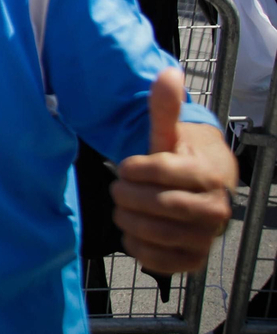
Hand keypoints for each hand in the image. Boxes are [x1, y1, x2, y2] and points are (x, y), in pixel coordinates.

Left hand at [112, 68, 236, 273]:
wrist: (201, 192)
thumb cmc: (179, 159)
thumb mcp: (169, 133)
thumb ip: (165, 108)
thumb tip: (168, 71)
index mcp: (208, 176)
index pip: (159, 171)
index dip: (133, 167)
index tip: (126, 165)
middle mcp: (215, 210)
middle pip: (155, 205)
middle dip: (127, 194)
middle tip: (119, 187)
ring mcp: (205, 239)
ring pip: (153, 232)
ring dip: (127, 218)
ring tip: (124, 206)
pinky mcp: (192, 262)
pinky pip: (154, 260)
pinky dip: (135, 245)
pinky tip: (134, 229)